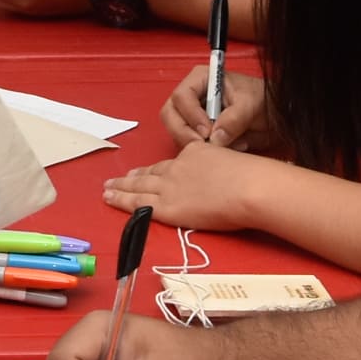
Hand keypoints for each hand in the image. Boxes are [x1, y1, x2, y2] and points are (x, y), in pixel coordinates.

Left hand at [104, 139, 279, 233]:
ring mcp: (170, 186)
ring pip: (139, 186)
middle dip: (133, 176)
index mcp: (196, 152)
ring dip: (121, 187)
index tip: (146, 170)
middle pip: (151, 172)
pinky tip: (109, 200)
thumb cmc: (253, 177)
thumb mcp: (235, 163)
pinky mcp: (168, 207)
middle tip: (118, 178)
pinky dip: (121, 201)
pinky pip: (137, 203)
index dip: (156, 168)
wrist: (250, 187)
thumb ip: (224, 169)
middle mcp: (178, 166)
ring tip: (107, 188)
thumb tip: (228, 179)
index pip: (172, 162)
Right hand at [158, 68, 278, 151]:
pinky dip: (201, 151)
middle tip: (203, 146)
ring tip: (219, 147)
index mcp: (202, 79)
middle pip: (170, 115)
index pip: (182, 96)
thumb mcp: (252, 104)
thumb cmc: (263, 99)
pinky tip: (222, 150)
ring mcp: (192, 115)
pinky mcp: (197, 133)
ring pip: (176, 132)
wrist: (274, 114)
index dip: (191, 115)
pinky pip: (188, 144)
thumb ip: (234, 118)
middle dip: (183, 133)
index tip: (207, 131)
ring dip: (193, 143)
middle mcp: (192, 96)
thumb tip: (216, 137)